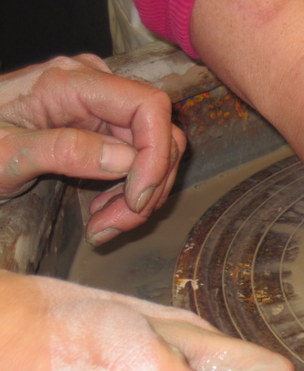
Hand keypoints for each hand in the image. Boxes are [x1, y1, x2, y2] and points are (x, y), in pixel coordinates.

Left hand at [0, 54, 185, 244]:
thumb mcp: (5, 154)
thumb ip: (63, 151)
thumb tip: (126, 161)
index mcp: (71, 81)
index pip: (148, 107)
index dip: (156, 154)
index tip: (138, 199)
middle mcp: (96, 88)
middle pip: (159, 136)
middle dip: (148, 186)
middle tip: (114, 225)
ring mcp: (102, 109)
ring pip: (154, 155)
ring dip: (139, 198)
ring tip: (103, 226)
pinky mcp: (103, 130)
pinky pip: (137, 163)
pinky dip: (129, 195)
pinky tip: (101, 212)